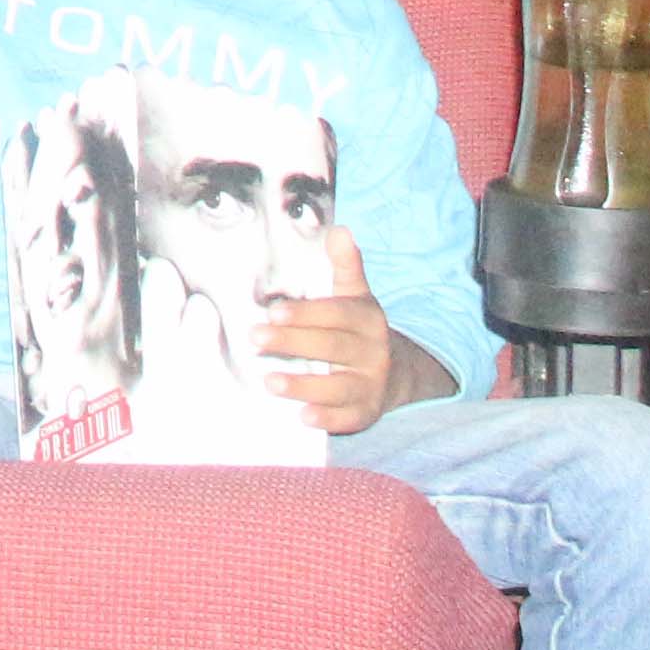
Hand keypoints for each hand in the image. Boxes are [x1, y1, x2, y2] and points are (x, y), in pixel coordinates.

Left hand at [254, 235, 405, 432]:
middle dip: (293, 343)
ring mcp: (370, 384)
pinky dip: (327, 418)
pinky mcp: (366, 412)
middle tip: (255, 338)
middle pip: (332, 348)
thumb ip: (345, 266)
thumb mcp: (355, 295)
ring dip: (304, 385)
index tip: (274, 311)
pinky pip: (348, 417)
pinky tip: (302, 416)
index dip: (307, 314)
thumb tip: (341, 231)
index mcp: (367, 319)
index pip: (337, 314)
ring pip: (339, 386)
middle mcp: (372, 352)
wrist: (394, 372)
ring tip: (269, 381)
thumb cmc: (357, 328)